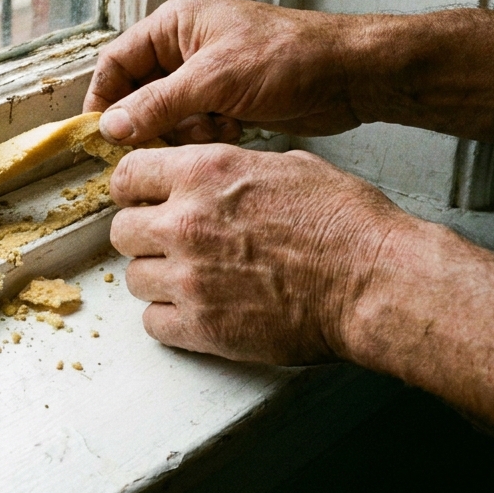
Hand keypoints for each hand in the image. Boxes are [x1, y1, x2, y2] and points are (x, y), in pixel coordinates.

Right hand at [84, 0, 365, 145]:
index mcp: (176, 24)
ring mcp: (208, 75)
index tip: (99, 135)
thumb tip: (112, 126)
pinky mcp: (228, 100)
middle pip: (140, 91)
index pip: (117, 60)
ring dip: (182, 131)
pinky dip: (206, 136)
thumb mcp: (216, 80)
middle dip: (149, 120)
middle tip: (157, 143)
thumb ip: (158, 104)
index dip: (104, 97)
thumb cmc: (290, 58)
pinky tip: (233, 131)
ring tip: (212, 129)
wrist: (349, 76)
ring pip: (168, 114)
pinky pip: (196, 125)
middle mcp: (187, 46)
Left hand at [109, 143, 413, 364]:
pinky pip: (153, 323)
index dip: (134, 189)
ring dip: (157, 280)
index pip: (127, 175)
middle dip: (143, 237)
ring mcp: (189, 278)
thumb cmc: (344, 224)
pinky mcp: (202, 326)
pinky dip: (170, 320)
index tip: (142, 199)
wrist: (372, 281)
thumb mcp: (286, 166)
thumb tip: (211, 174)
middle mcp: (186, 222)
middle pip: (121, 230)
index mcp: (203, 173)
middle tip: (171, 244)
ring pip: (133, 279)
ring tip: (193, 280)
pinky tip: (198, 310)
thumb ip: (231, 170)